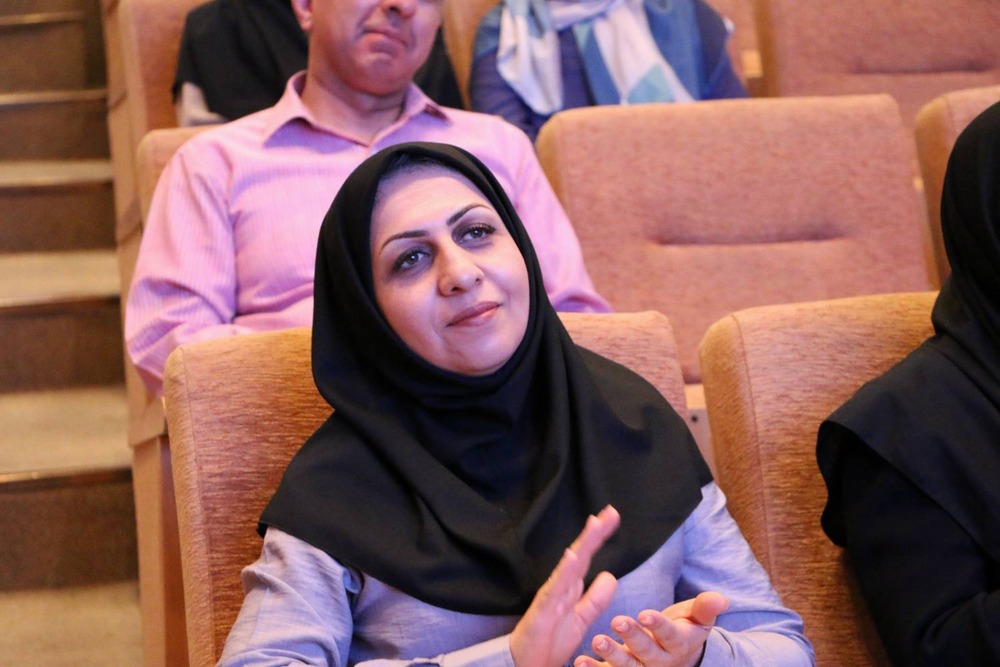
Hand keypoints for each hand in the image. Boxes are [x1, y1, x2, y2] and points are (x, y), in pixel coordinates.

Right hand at [509, 505, 621, 666]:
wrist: (530, 665)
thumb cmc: (550, 642)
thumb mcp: (581, 618)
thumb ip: (595, 599)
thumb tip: (610, 576)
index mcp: (570, 588)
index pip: (587, 557)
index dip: (599, 538)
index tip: (612, 518)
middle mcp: (561, 587)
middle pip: (580, 555)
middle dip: (595, 534)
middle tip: (609, 512)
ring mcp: (552, 596)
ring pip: (569, 566)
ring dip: (582, 545)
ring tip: (594, 525)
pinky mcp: (544, 609)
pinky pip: (555, 588)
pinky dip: (564, 571)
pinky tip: (572, 556)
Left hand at [574, 591, 729, 666]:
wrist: (677, 656)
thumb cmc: (684, 629)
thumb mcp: (697, 618)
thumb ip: (705, 608)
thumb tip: (723, 599)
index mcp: (679, 644)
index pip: (670, 635)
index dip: (658, 626)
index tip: (645, 614)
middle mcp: (661, 661)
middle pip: (646, 651)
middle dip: (632, 637)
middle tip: (617, 621)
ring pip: (627, 665)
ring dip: (611, 654)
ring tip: (597, 641)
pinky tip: (580, 661)